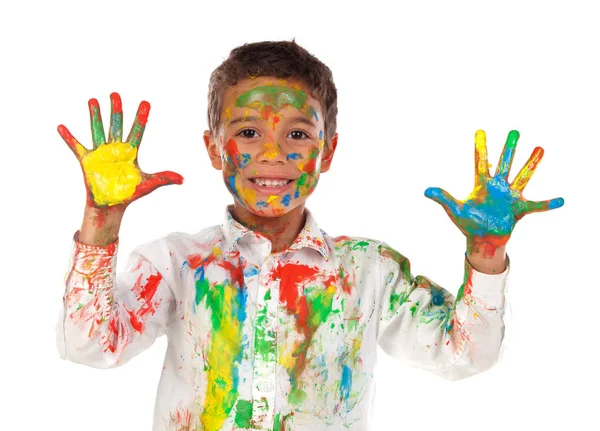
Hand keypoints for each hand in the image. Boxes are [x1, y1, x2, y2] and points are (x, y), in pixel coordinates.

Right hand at [58, 92, 182, 207]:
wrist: (111, 205)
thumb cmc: (129, 193)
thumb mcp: (148, 184)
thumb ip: (164, 178)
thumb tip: (183, 179)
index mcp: (131, 152)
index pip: (138, 131)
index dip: (141, 118)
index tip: (145, 103)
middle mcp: (116, 149)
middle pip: (116, 125)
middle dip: (116, 110)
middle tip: (116, 94)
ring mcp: (100, 153)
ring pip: (98, 130)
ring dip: (95, 116)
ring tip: (93, 100)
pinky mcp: (87, 161)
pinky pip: (76, 146)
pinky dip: (69, 138)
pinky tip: (61, 127)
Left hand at [424, 130, 563, 253]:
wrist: (483, 239)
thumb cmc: (468, 223)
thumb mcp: (455, 210)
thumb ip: (443, 198)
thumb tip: (425, 190)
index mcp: (482, 185)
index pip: (480, 162)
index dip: (480, 148)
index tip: (480, 131)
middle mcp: (498, 187)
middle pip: (504, 163)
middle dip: (509, 148)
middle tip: (515, 131)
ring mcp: (510, 196)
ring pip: (523, 176)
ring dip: (531, 164)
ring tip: (540, 148)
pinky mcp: (519, 209)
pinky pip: (537, 206)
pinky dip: (548, 204)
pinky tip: (562, 200)